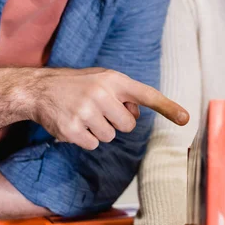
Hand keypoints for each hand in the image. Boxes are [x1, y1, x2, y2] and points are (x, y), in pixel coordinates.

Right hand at [27, 66, 188, 149]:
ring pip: (110, 137)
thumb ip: (123, 94)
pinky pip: (93, 145)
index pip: (146, 94)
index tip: (184, 118)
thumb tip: (135, 115)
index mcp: (114, 79)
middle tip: (98, 110)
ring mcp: (85, 111)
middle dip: (116, 123)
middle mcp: (101, 93)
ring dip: (100, 131)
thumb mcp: (102, 79)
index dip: (167, 107)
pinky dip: (86, 139)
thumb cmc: (77, 85)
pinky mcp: (72, 129)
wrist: (40, 89)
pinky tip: (74, 124)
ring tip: (84, 115)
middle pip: (128, 126)